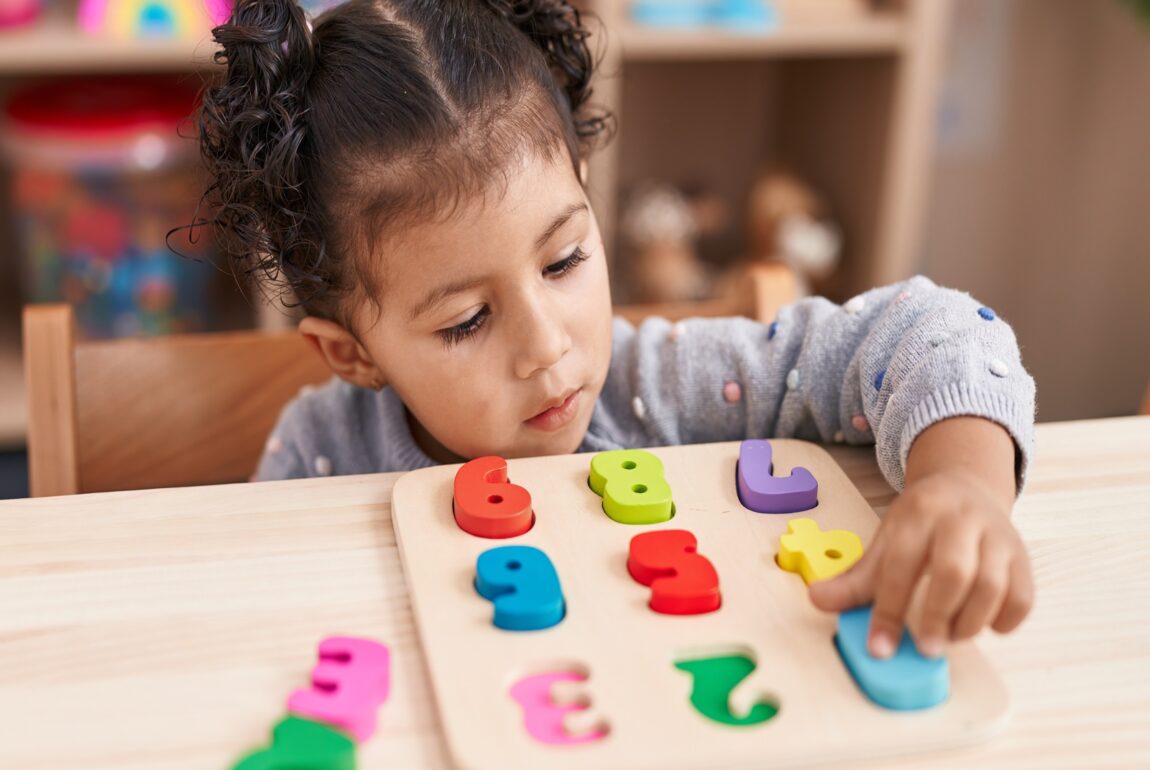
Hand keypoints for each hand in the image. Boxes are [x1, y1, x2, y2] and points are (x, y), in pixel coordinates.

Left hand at [810, 417, 1034, 657]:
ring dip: (970, 623)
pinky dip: (1004, 620)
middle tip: (923, 648)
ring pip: (992, 585)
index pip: (900, 564)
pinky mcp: (1023, 555)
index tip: (880, 648)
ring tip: (949, 637)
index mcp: (918, 512)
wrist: (967, 486)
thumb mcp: (885, 541)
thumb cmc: (921, 523)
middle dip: (936, 616)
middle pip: (953, 571)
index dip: (887, 610)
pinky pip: (1023, 595)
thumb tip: (817, 600)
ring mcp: (997, 536)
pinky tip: (983, 625)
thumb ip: (856, 577)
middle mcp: (961, 519)